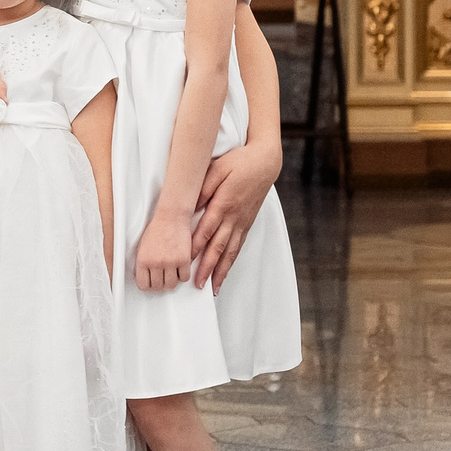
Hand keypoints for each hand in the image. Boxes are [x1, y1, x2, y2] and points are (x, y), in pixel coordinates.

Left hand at [134, 209, 194, 291]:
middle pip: (158, 287)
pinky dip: (183, 276)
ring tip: (171, 275)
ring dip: (172, 281)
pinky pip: (184, 278)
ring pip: (172, 285)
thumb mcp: (143, 247)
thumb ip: (143, 263)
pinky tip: (180, 270)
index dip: (148, 285)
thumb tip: (144, 278)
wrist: (171, 218)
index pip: (143, 285)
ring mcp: (170, 262)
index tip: (150, 283)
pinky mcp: (184, 260)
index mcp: (142, 260)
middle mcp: (155, 263)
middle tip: (162, 279)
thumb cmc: (157, 230)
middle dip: (160, 284)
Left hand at [192, 137, 282, 291]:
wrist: (265, 162)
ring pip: (230, 251)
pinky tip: (225, 271)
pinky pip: (238, 246)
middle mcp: (234, 217)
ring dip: (220, 270)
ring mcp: (242, 222)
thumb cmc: (238, 162)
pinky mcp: (247, 223)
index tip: (184, 262)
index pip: (206, 230)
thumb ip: (202, 188)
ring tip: (212, 287)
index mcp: (224, 204)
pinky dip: (231, 261)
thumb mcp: (217, 168)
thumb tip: (189, 206)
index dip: (195, 247)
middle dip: (207, 268)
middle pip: (218, 247)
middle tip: (197, 285)